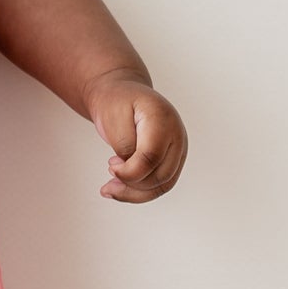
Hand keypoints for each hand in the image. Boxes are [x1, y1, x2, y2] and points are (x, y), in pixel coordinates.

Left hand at [87, 72, 186, 202]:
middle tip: (110, 169)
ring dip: (134, 193)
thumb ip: (124, 145)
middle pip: (161, 175)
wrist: (122, 95)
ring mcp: (178, 149)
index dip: (129, 170)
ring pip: (163, 185)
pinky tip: (119, 190)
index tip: (110, 165)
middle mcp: (177, 135)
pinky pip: (160, 185)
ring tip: (109, 188)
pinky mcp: (173, 160)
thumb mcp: (113, 118)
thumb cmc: (116, 103)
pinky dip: (139, 193)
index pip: (151, 156)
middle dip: (131, 183)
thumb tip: (130, 170)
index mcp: (162, 119)